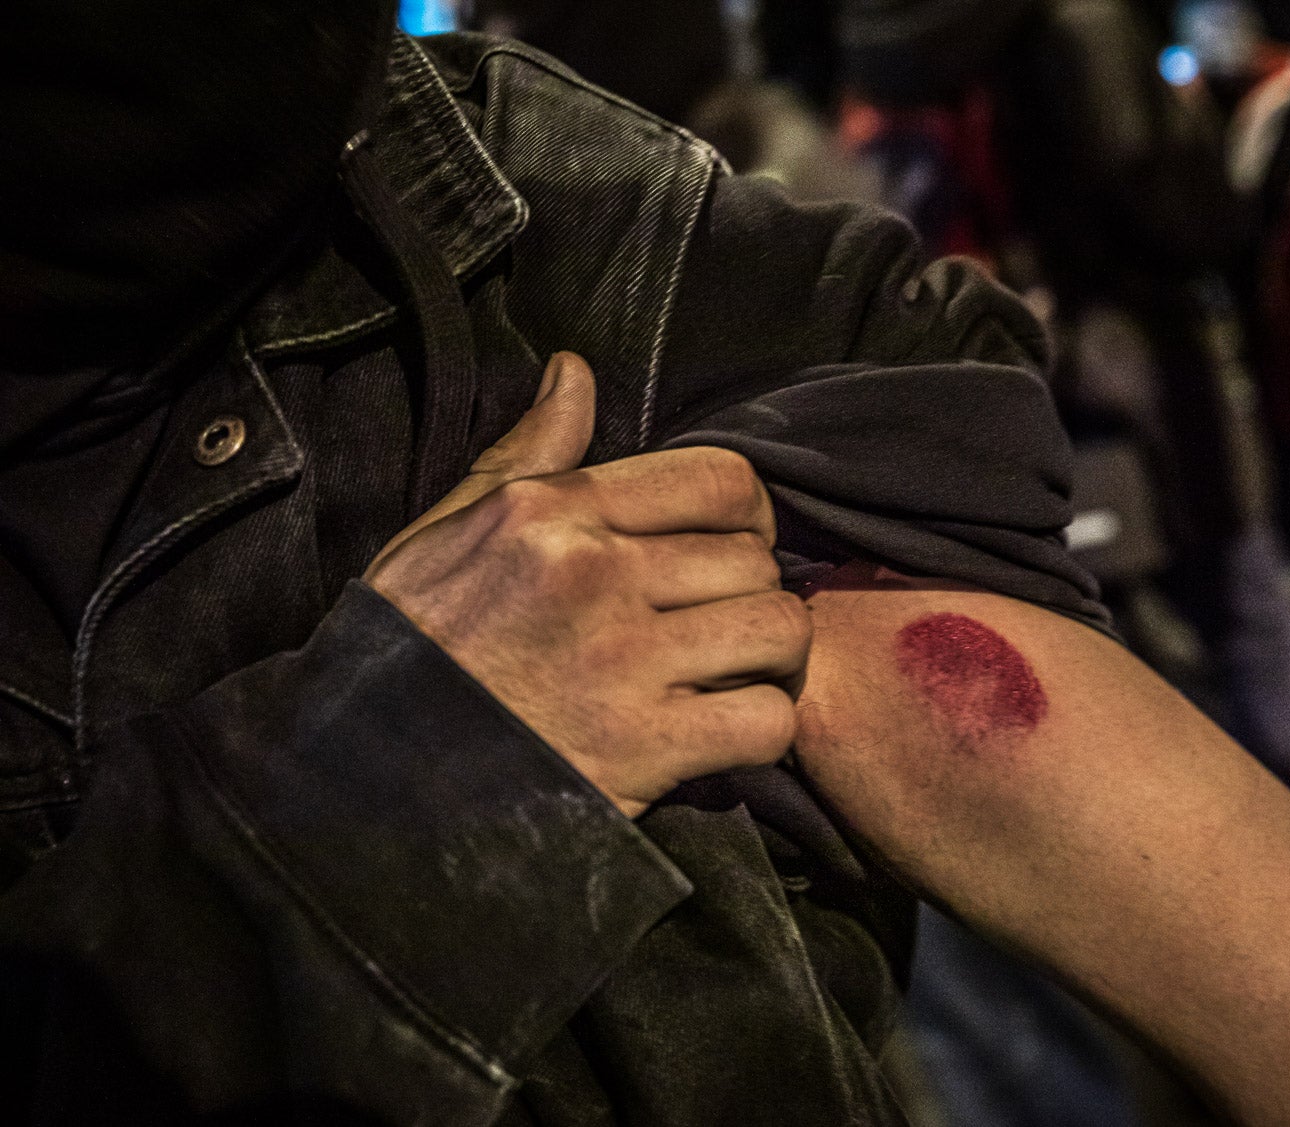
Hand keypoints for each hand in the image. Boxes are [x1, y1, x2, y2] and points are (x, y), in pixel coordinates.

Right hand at [364, 352, 809, 816]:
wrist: (361, 774)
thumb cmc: (408, 648)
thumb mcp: (447, 532)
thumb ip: (525, 454)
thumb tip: (574, 371)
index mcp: (554, 512)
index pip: (721, 478)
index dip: (749, 515)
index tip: (732, 548)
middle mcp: (596, 574)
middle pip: (756, 558)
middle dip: (753, 592)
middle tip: (723, 624)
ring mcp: (623, 662)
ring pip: (778, 629)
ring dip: (771, 659)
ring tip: (734, 674)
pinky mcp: (642, 748)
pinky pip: (767, 721)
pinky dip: (762, 730)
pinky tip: (723, 734)